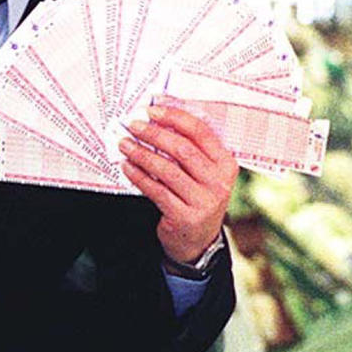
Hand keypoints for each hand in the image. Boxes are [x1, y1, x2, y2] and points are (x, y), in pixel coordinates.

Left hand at [117, 104, 237, 263]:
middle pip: (182, 149)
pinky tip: (127, 167)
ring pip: (167, 170)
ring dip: (142, 154)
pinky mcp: (184, 216)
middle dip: (154, 134)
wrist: (198, 241)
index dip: (174, 118)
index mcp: (226, 164)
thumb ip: (190, 149)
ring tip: (125, 145)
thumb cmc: (196, 198)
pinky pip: (156, 190)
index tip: (152, 111)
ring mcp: (203, 201)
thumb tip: (158, 118)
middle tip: (133, 126)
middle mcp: (218, 182)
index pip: (201, 132)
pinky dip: (138, 176)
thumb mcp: (203, 173)